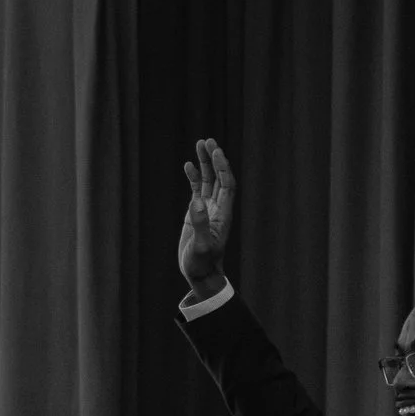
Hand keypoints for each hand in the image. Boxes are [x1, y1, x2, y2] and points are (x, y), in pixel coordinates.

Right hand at [178, 137, 235, 298]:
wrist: (200, 275)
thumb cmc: (202, 264)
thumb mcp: (201, 246)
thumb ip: (200, 224)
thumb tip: (196, 201)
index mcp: (223, 214)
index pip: (226, 184)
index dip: (223, 167)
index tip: (216, 151)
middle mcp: (217, 208)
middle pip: (219, 177)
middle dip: (215, 158)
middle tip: (208, 141)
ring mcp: (207, 210)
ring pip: (208, 181)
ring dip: (205, 163)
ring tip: (199, 144)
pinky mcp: (196, 214)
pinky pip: (197, 190)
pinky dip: (193, 177)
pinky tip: (188, 164)